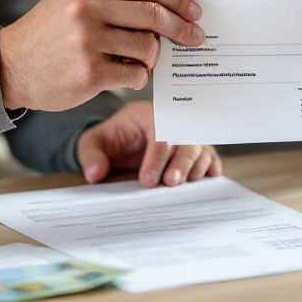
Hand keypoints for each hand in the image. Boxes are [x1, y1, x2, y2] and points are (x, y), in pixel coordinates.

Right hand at [0, 0, 203, 111]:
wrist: (8, 66)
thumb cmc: (48, 33)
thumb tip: (166, 7)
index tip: (192, 10)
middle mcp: (86, 6)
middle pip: (153, 14)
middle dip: (180, 28)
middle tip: (195, 37)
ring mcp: (88, 40)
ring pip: (148, 47)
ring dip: (154, 56)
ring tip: (143, 60)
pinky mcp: (90, 72)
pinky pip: (136, 74)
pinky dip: (139, 76)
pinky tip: (128, 74)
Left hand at [75, 101, 222, 186]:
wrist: (122, 138)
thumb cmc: (111, 138)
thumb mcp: (93, 142)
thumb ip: (91, 155)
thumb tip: (95, 173)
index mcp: (149, 115)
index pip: (159, 133)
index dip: (155, 157)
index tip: (146, 180)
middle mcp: (172, 123)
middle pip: (185, 140)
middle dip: (180, 163)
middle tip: (170, 184)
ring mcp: (186, 136)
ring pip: (200, 148)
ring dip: (196, 167)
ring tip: (186, 186)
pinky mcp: (195, 150)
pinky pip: (210, 156)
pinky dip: (210, 167)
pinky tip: (207, 178)